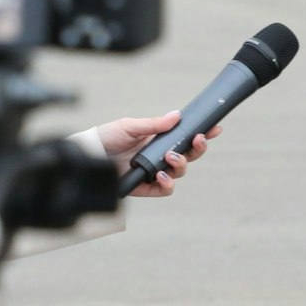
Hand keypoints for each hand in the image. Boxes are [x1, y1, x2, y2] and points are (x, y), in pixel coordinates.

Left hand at [96, 112, 221, 197]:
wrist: (90, 155)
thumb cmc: (107, 137)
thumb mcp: (130, 126)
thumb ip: (154, 124)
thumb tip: (177, 116)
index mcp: (159, 139)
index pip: (185, 138)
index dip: (202, 134)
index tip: (215, 128)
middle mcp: (159, 156)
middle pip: (189, 156)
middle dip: (198, 148)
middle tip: (197, 140)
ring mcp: (154, 172)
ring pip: (180, 172)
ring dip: (181, 164)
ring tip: (169, 157)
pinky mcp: (146, 187)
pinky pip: (165, 189)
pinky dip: (167, 183)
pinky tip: (160, 175)